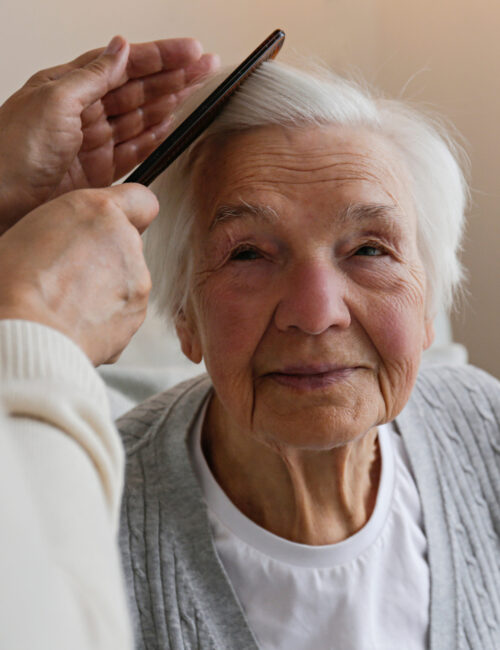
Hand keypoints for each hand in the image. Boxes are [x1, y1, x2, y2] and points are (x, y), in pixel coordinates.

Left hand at [0, 35, 218, 232]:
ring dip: (168, 102)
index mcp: (67, 86)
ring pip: (139, 118)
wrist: (1, 203)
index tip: (191, 51)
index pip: (123, 64)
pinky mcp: (97, 174)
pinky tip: (168, 125)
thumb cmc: (12, 152)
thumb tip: (120, 48)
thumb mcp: (53, 100)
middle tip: (205, 67)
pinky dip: (152, 137)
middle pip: (137, 89)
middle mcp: (81, 112)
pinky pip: (132, 150)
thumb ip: (91, 76)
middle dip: (173, 76)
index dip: (159, 56)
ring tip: (195, 90)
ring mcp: (91, 144)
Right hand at [0, 184, 158, 364]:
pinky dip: (107, 316)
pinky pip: (124, 311)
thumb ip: (71, 227)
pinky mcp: (137, 313)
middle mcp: (126, 242)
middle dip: (107, 256)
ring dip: (107, 288)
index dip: (127, 214)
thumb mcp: (33, 229)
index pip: (140, 199)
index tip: (112, 227)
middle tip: (70, 273)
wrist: (29, 332)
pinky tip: (76, 321)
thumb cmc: (17, 281)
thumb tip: (77, 238)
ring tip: (68, 302)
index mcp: (99, 211)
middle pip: (129, 244)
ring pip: (128, 279)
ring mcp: (137, 279)